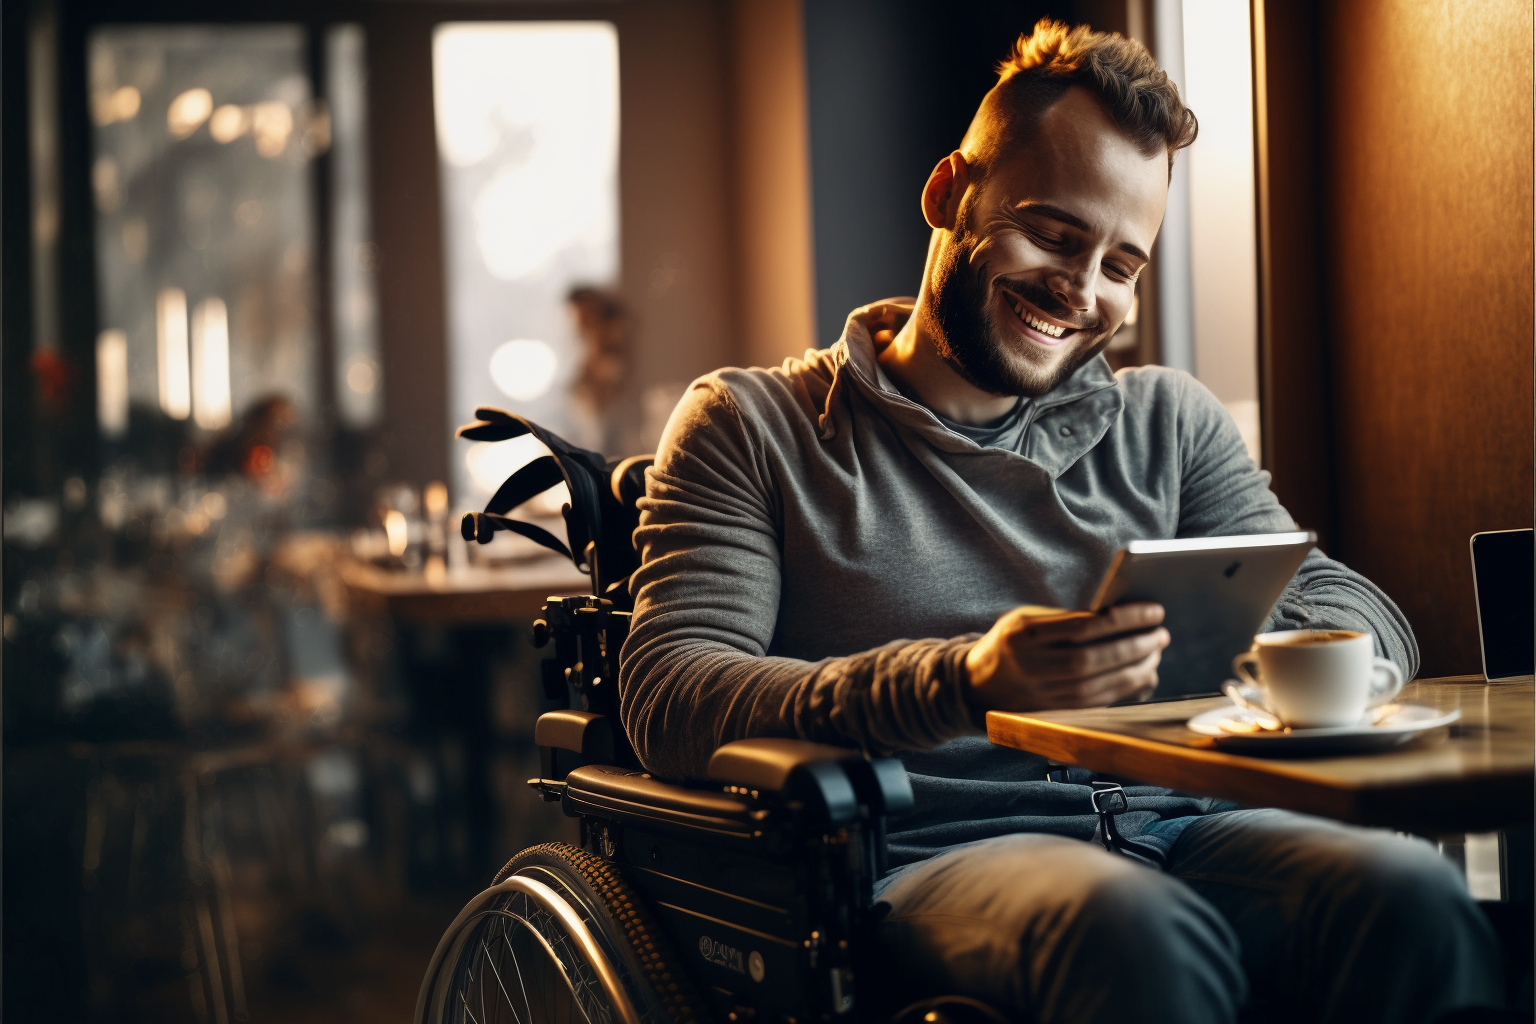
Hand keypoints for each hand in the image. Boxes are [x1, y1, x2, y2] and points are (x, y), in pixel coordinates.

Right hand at [964, 602, 1169, 714]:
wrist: (977, 684)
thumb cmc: (1010, 643)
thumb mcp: (1026, 619)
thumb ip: (1066, 618)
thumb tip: (1120, 616)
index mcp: (1025, 634)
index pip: (1085, 626)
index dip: (1125, 619)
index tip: (1154, 611)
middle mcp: (1033, 666)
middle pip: (1095, 658)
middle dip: (1136, 646)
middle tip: (1161, 635)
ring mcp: (1042, 694)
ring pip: (1099, 684)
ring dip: (1136, 669)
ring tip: (1156, 653)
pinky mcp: (1053, 713)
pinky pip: (1097, 703)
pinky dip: (1126, 690)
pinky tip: (1144, 677)